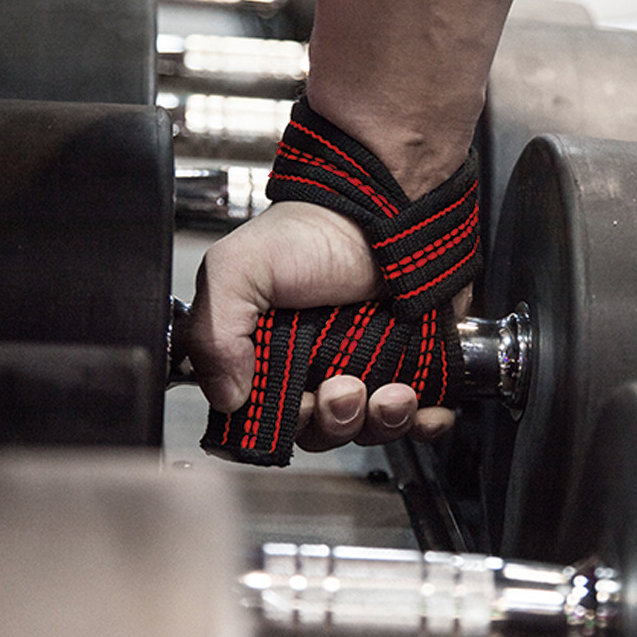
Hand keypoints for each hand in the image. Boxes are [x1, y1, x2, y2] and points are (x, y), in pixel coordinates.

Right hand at [186, 201, 455, 451]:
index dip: (281, 426)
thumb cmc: (313, 231)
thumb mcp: (238, 269)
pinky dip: (423, 423)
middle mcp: (314, 368)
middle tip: (343, 389)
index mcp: (267, 355)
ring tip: (392, 393)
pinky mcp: (411, 367)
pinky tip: (422, 408)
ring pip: (369, 428)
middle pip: (320, 431)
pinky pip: (418, 417)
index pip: (265, 420)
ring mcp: (365, 368)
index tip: (296, 405)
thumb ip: (212, 332)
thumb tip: (225, 398)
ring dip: (380, 422)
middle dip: (334, 422)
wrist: (386, 205)